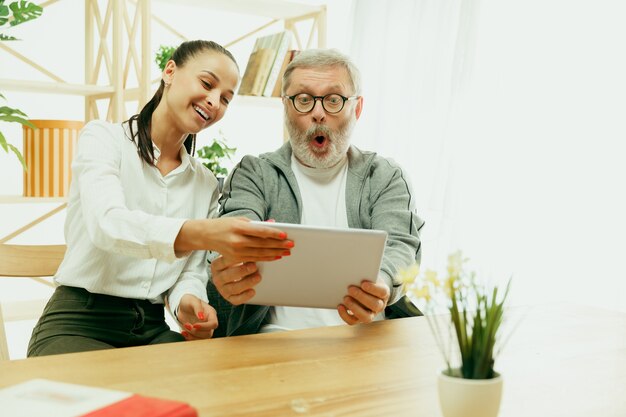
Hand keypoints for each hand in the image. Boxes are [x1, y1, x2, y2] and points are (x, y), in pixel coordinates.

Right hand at [176, 217, 292, 262]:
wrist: (207, 235)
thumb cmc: (225, 225)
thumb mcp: (240, 220)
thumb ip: (256, 224)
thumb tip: (273, 224)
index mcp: (239, 227)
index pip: (260, 231)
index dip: (274, 234)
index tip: (285, 235)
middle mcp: (237, 240)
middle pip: (262, 244)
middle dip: (278, 245)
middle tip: (291, 245)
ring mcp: (236, 251)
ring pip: (260, 253)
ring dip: (275, 253)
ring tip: (286, 251)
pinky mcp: (235, 258)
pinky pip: (254, 259)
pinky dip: (267, 258)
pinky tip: (275, 256)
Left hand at [177, 294, 217, 339]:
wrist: (182, 306)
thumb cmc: (188, 301)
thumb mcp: (192, 300)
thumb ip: (198, 308)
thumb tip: (203, 318)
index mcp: (211, 313)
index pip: (214, 324)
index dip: (205, 327)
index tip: (195, 325)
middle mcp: (209, 322)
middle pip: (209, 333)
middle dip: (197, 332)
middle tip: (187, 325)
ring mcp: (204, 329)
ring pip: (203, 339)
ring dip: (192, 336)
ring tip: (184, 329)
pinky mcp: (197, 333)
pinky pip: (196, 340)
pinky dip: (189, 338)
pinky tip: (183, 332)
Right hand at [211, 255, 260, 304]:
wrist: (233, 275)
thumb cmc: (235, 262)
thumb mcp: (235, 256)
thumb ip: (241, 254)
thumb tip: (253, 254)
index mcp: (216, 266)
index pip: (223, 262)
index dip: (235, 259)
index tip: (246, 255)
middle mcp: (217, 279)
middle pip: (228, 276)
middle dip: (242, 271)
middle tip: (254, 266)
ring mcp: (222, 290)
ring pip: (233, 288)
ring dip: (246, 283)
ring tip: (258, 277)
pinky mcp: (229, 298)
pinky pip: (236, 300)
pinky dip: (245, 296)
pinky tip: (253, 291)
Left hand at [338, 280, 389, 324]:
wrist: (366, 289)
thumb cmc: (367, 280)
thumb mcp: (370, 276)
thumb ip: (366, 275)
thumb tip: (354, 272)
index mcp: (384, 293)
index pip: (382, 292)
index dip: (373, 289)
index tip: (363, 283)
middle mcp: (379, 306)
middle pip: (375, 305)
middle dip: (361, 297)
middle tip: (350, 288)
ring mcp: (370, 314)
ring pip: (366, 317)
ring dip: (355, 308)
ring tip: (345, 298)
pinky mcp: (359, 319)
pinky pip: (353, 321)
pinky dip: (345, 315)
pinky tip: (340, 306)